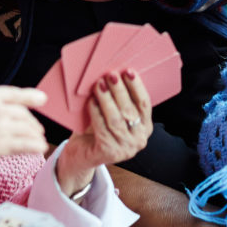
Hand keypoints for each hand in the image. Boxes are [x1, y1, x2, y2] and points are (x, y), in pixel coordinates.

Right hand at [0, 86, 47, 160]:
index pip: (15, 94)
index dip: (31, 97)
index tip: (41, 99)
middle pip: (23, 115)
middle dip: (33, 123)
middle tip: (37, 130)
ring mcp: (0, 127)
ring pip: (27, 130)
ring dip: (35, 136)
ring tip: (39, 141)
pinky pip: (24, 145)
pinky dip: (34, 146)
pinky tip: (39, 148)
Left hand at [55, 69, 152, 196]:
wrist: (81, 155)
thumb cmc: (98, 129)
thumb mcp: (113, 114)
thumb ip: (118, 100)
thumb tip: (114, 74)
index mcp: (144, 127)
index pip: (144, 104)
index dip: (137, 87)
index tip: (128, 71)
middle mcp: (139, 140)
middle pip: (130, 110)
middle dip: (120, 90)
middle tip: (110, 74)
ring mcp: (125, 149)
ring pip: (116, 119)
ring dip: (107, 99)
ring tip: (98, 84)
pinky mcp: (109, 153)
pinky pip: (102, 128)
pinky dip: (96, 112)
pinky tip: (91, 101)